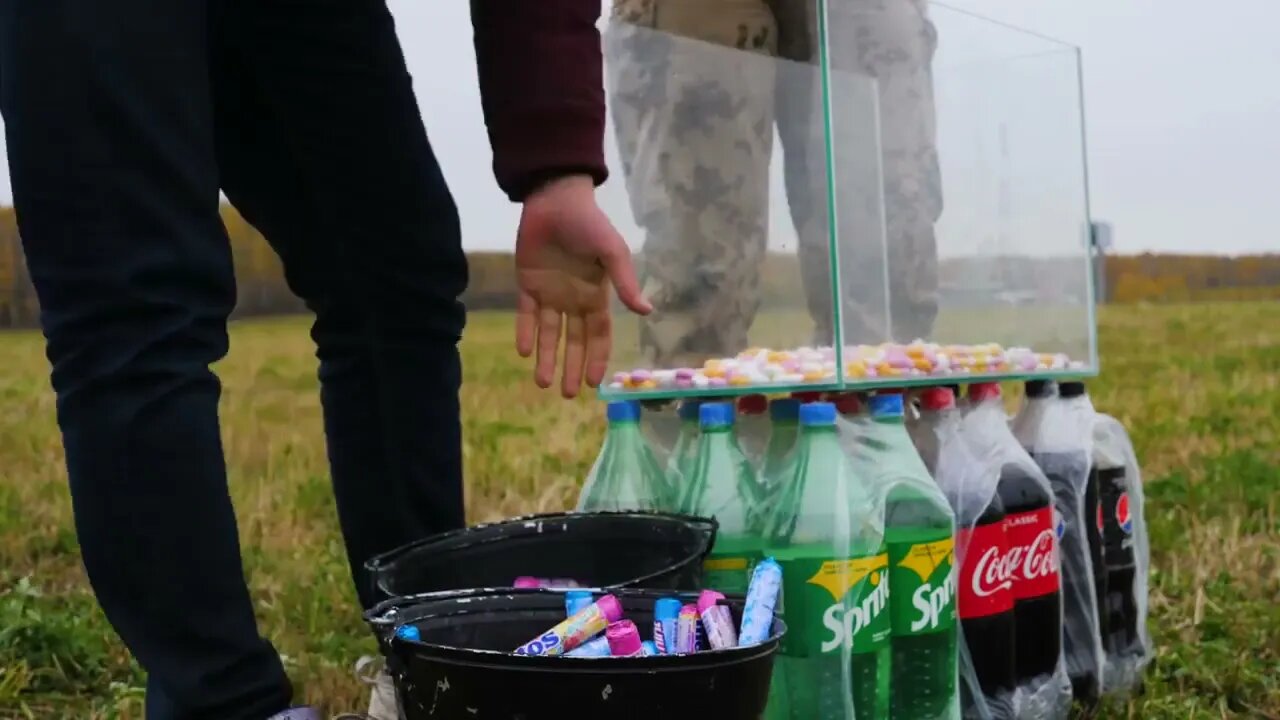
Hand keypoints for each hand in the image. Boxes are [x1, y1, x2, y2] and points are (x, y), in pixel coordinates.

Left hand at [515, 175, 651, 397]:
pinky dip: (525, 332)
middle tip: (568, 395)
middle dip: (572, 367)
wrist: (555, 199)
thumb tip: (648, 312)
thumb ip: (626, 282)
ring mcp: (550, 292)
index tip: (594, 383)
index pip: (598, 334)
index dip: (596, 357)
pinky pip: (525, 313)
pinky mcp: (527, 283)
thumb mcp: (612, 252)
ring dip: (546, 357)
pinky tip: (524, 352)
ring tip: (543, 383)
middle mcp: (573, 298)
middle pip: (573, 340)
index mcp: (596, 294)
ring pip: (548, 333)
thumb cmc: (589, 224)